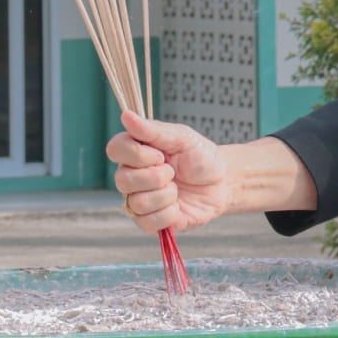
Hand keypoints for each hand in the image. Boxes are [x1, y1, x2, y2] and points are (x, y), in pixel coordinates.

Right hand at [105, 112, 232, 233]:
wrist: (222, 182)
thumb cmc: (201, 157)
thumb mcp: (182, 138)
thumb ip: (154, 131)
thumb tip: (127, 115)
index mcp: (135, 152)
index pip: (115, 149)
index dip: (138, 154)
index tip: (161, 154)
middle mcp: (131, 176)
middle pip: (123, 179)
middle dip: (157, 176)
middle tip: (173, 172)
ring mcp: (138, 200)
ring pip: (137, 202)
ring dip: (166, 195)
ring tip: (177, 189)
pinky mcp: (149, 222)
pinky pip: (147, 222)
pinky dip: (169, 214)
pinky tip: (178, 206)